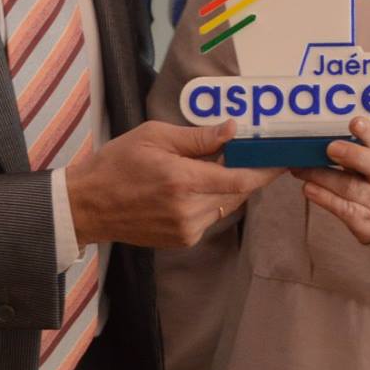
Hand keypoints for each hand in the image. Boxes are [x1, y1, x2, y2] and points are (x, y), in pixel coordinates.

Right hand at [66, 120, 281, 248]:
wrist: (86, 206)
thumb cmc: (117, 163)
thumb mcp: (155, 136)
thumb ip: (197, 137)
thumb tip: (232, 130)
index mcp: (182, 181)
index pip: (239, 179)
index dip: (265, 170)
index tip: (283, 159)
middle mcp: (188, 210)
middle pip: (237, 192)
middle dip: (247, 171)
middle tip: (252, 151)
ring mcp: (185, 229)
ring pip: (225, 204)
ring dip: (227, 185)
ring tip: (212, 165)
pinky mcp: (181, 240)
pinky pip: (210, 216)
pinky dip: (211, 199)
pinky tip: (193, 185)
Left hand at [292, 117, 369, 244]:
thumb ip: (352, 148)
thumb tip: (315, 136)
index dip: (367, 131)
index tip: (355, 122)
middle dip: (351, 155)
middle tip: (330, 148)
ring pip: (349, 187)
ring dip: (321, 176)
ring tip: (299, 168)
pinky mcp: (364, 221)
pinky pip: (341, 208)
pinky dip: (323, 197)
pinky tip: (308, 188)